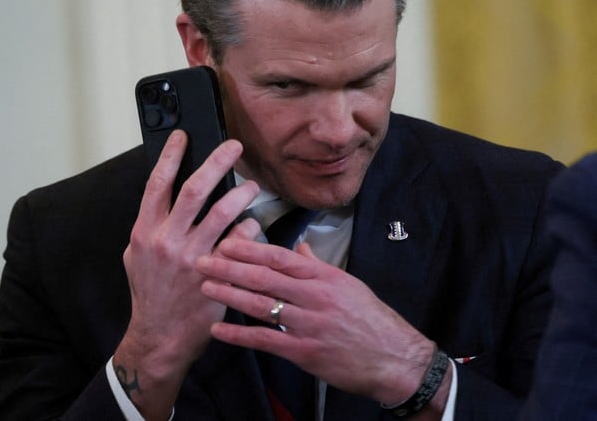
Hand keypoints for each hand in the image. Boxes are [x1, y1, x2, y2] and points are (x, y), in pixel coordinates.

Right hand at [113, 130, 259, 419]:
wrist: (160, 336)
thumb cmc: (150, 294)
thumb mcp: (135, 256)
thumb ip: (149, 226)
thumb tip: (163, 196)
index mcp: (145, 231)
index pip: (157, 183)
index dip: (170, 155)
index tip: (183, 135)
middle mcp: (167, 240)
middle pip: (194, 189)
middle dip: (217, 162)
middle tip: (235, 147)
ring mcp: (193, 257)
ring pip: (223, 213)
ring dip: (241, 193)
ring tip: (252, 186)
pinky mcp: (217, 274)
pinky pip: (241, 242)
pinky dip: (249, 228)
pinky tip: (252, 224)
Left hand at [196, 238, 442, 407]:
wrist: (396, 358)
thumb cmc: (371, 319)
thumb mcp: (348, 283)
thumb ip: (318, 266)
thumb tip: (300, 247)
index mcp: (323, 277)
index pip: (280, 256)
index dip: (249, 248)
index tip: (225, 240)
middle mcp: (314, 297)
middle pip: (264, 277)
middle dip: (229, 267)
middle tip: (201, 259)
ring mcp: (308, 325)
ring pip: (260, 306)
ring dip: (229, 295)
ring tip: (204, 287)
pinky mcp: (304, 353)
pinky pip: (265, 341)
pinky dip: (239, 335)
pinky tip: (218, 329)